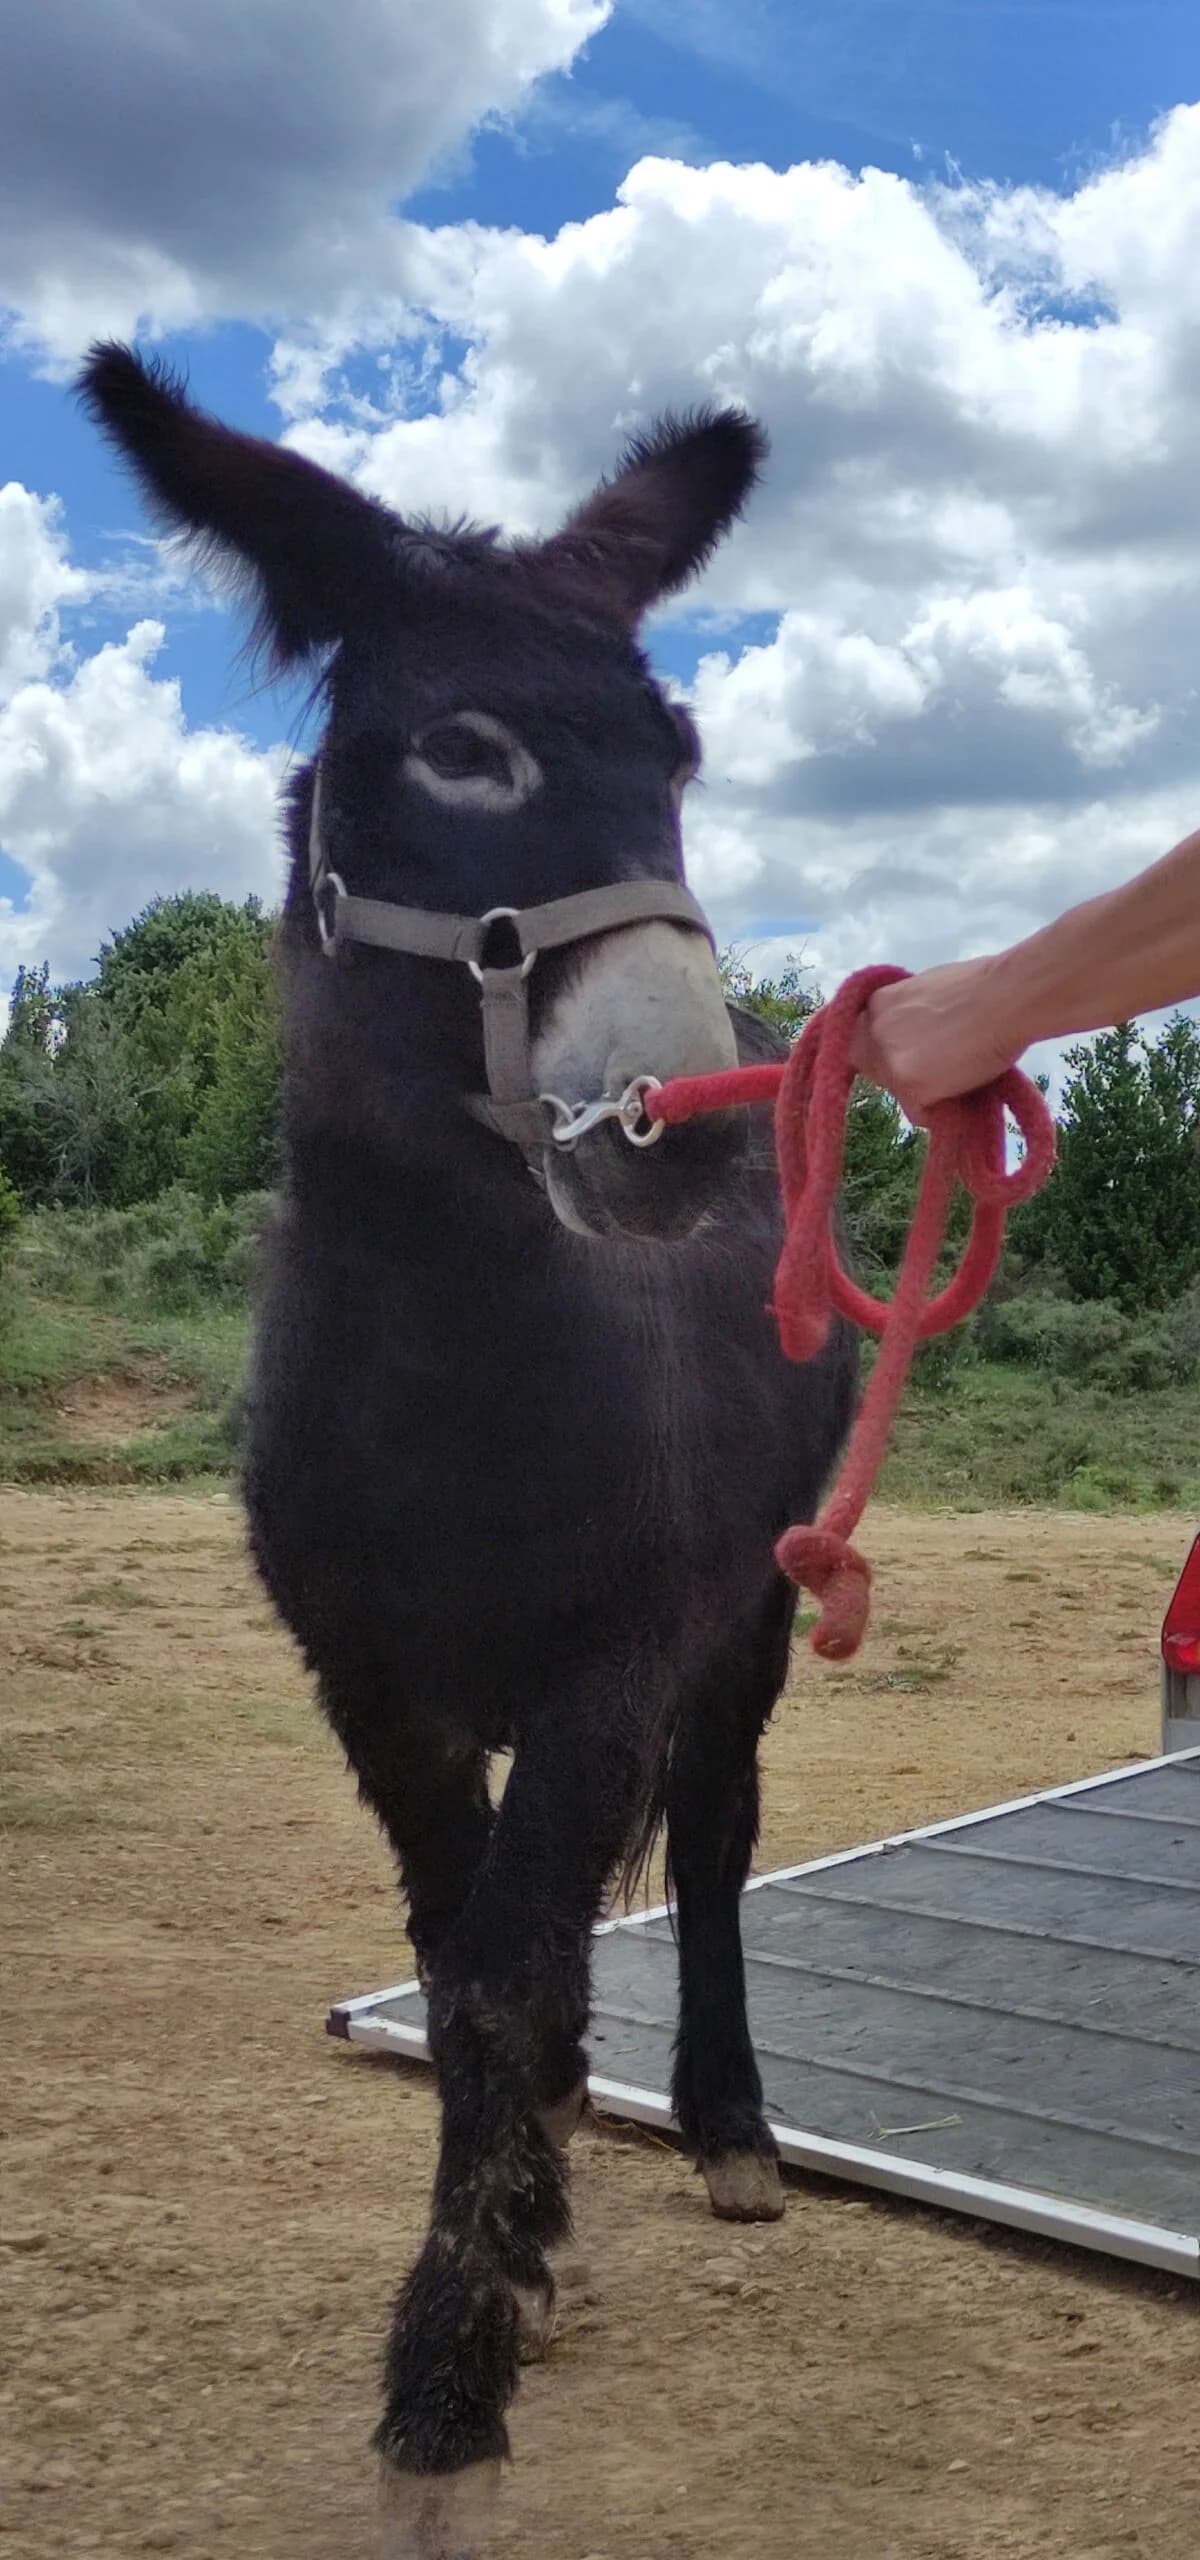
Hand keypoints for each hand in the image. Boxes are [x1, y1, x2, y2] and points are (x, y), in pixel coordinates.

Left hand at [848, 957, 1023, 1121]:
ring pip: (897, 1093)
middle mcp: (873, 1030)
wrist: (1008, 998)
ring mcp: (889, 1059)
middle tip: (938, 1067)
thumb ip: (907, 1013)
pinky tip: (962, 1086)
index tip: (899, 1061)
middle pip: (873, 1070)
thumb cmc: (984, 989)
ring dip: (922, 1091)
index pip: (859, 1041)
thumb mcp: (928, 990)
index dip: (881, 1054)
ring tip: (958, 1072)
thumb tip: (911, 1034)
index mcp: (877, 1003)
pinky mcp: (909, 1085)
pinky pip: (918, 1113)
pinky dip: (938, 1110)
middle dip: (900, 1074)